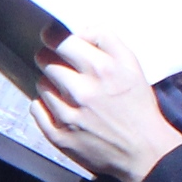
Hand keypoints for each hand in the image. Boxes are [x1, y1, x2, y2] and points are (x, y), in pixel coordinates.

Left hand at [33, 26, 181, 181]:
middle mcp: (83, 91)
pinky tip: (60, 107)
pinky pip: (36, 108)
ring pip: (42, 85)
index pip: (62, 42)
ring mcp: (69, 115)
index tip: (51, 38)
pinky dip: (44, 105)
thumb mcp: (132, 65)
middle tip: (60, 66)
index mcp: (103, 69)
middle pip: (47, 62)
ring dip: (51, 84)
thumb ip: (106, 40)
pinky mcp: (59, 136)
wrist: (144, 151)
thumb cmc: (138, 106)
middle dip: (51, 60)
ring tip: (68, 91)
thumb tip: (79, 30)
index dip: (52, 37)